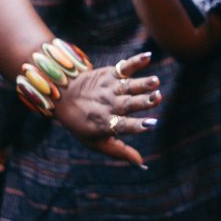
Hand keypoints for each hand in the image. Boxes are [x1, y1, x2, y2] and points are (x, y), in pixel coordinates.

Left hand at [55, 51, 160, 167]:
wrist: (63, 96)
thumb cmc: (83, 124)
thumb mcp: (96, 142)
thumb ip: (119, 151)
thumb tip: (141, 163)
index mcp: (105, 123)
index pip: (123, 126)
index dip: (137, 125)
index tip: (152, 124)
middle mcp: (109, 105)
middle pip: (128, 103)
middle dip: (144, 101)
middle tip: (158, 97)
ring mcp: (110, 88)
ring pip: (128, 86)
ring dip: (143, 83)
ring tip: (155, 81)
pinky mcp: (110, 74)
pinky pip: (125, 67)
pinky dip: (136, 61)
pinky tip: (148, 56)